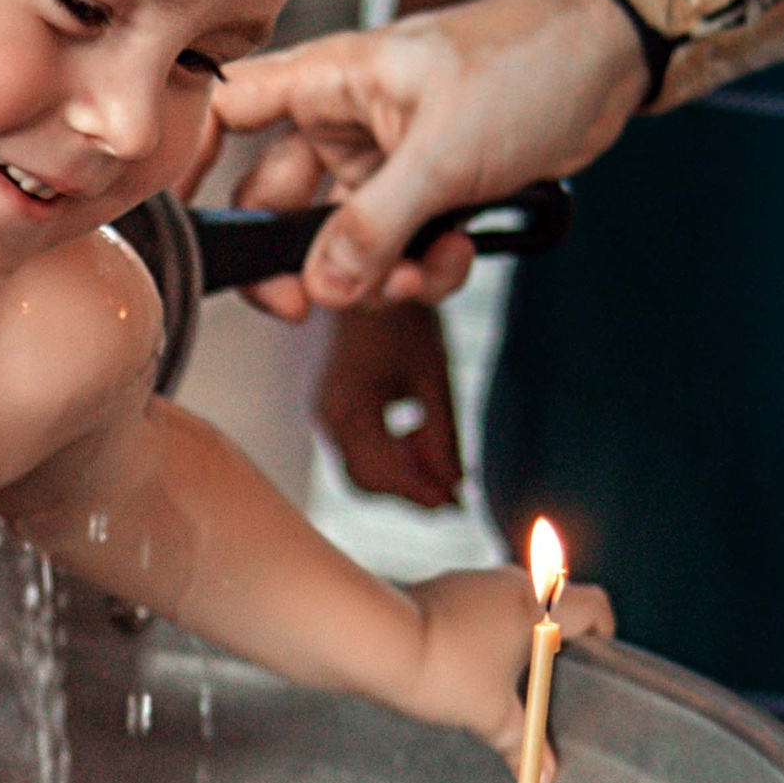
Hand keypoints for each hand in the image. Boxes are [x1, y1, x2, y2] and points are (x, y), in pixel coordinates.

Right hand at [207, 0, 646, 309]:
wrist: (609, 63)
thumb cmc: (526, 63)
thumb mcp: (444, 151)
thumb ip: (375, 223)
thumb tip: (322, 286)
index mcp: (329, 81)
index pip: (227, 111)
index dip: (189, 160)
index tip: (179, 223)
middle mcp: (344, 122)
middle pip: (279, 204)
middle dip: (302, 262)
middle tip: (310, 305)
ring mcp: (383, 161)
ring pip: (343, 243)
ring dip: (379, 275)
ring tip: (427, 270)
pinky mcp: (426, 192)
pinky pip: (397, 250)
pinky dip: (423, 268)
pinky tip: (459, 254)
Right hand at [318, 299, 465, 509]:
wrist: (369, 278)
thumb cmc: (401, 314)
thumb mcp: (432, 374)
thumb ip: (442, 435)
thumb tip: (455, 486)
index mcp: (350, 406)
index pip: (382, 476)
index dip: (421, 495)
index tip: (456, 503)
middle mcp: (329, 415)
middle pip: (367, 482)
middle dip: (411, 490)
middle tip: (454, 493)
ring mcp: (327, 412)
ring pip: (362, 470)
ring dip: (402, 474)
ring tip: (440, 462)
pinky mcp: (333, 407)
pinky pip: (359, 450)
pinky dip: (390, 456)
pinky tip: (416, 439)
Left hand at [401, 565, 615, 769]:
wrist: (374, 641)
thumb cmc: (442, 669)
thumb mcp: (490, 714)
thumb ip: (522, 743)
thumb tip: (542, 778)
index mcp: (537, 605)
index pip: (593, 605)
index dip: (604, 632)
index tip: (597, 660)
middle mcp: (509, 583)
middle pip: (553, 604)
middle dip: (555, 641)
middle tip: (551, 682)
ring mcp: (472, 582)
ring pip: (510, 604)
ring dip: (515, 636)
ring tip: (505, 682)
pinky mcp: (440, 590)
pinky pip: (476, 608)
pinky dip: (481, 633)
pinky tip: (465, 669)